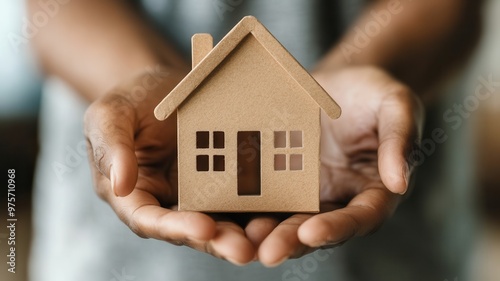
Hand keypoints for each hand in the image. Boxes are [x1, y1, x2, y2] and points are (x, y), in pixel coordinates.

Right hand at [84, 67, 256, 264]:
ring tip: (268, 239)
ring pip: (222, 219)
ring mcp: (200, 193)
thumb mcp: (111, 114)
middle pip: (192, 230)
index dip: (175, 227)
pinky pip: (243, 195)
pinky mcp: (226, 181)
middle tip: (244, 251)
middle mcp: (169, 202)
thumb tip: (120, 186)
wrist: (167, 84)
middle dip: (218, 241)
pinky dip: (260, 205)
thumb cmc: (132, 99)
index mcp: (136, 194)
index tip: (203, 228)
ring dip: (245, 233)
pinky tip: (282, 210)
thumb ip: (112, 147)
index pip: (149, 220)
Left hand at [254, 66, 423, 265]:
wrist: (337, 82)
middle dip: (292, 241)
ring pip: (285, 220)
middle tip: (268, 252)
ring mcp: (307, 193)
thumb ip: (399, 139)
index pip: (360, 217)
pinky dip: (246, 208)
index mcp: (372, 191)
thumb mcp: (395, 105)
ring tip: (241, 242)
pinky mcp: (281, 181)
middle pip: (317, 229)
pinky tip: (225, 212)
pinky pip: (263, 196)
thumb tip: (399, 184)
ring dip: (264, 234)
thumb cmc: (371, 93)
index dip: (338, 227)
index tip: (312, 231)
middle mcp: (338, 200)